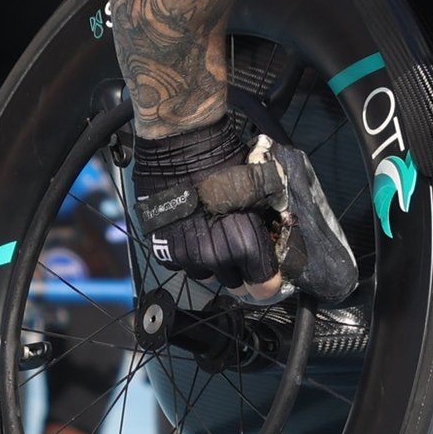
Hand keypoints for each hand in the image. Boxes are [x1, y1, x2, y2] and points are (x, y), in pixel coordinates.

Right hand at [132, 118, 279, 289]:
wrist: (181, 147)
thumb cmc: (226, 164)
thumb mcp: (259, 194)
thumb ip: (264, 226)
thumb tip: (271, 241)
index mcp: (245, 246)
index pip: (263, 285)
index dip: (267, 280)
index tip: (267, 273)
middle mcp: (215, 258)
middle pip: (234, 283)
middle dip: (240, 270)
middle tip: (239, 248)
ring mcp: (186, 256)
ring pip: (205, 275)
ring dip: (212, 262)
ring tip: (212, 236)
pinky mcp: (161, 248)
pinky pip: (178, 264)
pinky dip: (185, 254)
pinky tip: (189, 232)